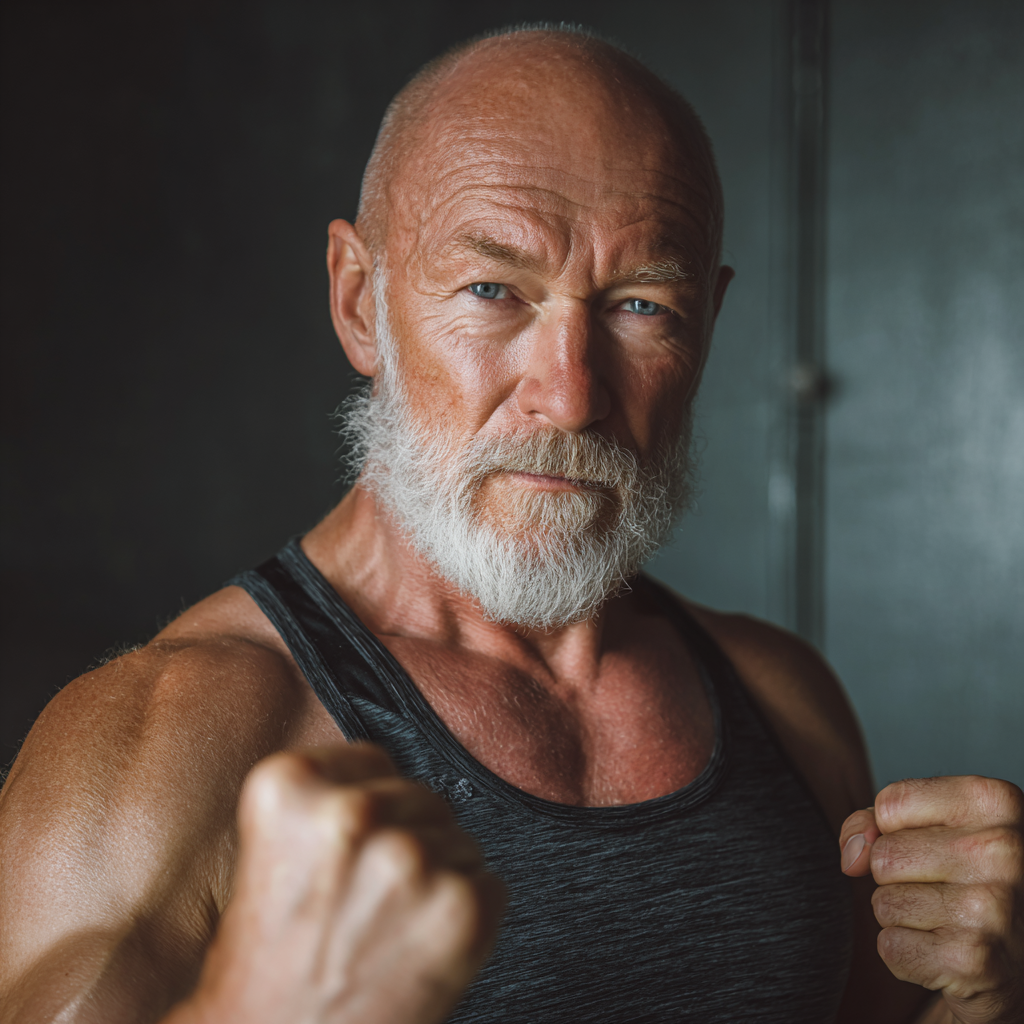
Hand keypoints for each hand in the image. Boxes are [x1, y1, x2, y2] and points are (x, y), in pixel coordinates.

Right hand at [172, 744, 504, 1023]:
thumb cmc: (269, 966)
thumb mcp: (274, 851)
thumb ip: (328, 799)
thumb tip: (399, 773)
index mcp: (288, 785)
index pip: (372, 760)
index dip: (369, 810)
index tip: (347, 855)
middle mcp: (350, 811)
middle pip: (422, 797)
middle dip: (408, 844)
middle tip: (363, 909)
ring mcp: (409, 858)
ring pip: (460, 841)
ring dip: (438, 883)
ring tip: (384, 936)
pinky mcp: (460, 907)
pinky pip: (491, 887)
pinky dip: (469, 921)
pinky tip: (417, 954)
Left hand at [841, 776, 1023, 1023]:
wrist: (1018, 958)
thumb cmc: (965, 877)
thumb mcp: (930, 826)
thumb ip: (875, 820)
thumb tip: (852, 856)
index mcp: (994, 801)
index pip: (889, 804)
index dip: (894, 829)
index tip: (935, 845)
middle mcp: (1003, 850)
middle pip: (882, 856)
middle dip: (896, 876)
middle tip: (945, 890)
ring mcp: (990, 908)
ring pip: (883, 902)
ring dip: (902, 916)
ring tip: (949, 920)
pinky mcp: (973, 960)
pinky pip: (891, 946)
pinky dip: (908, 954)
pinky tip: (948, 952)